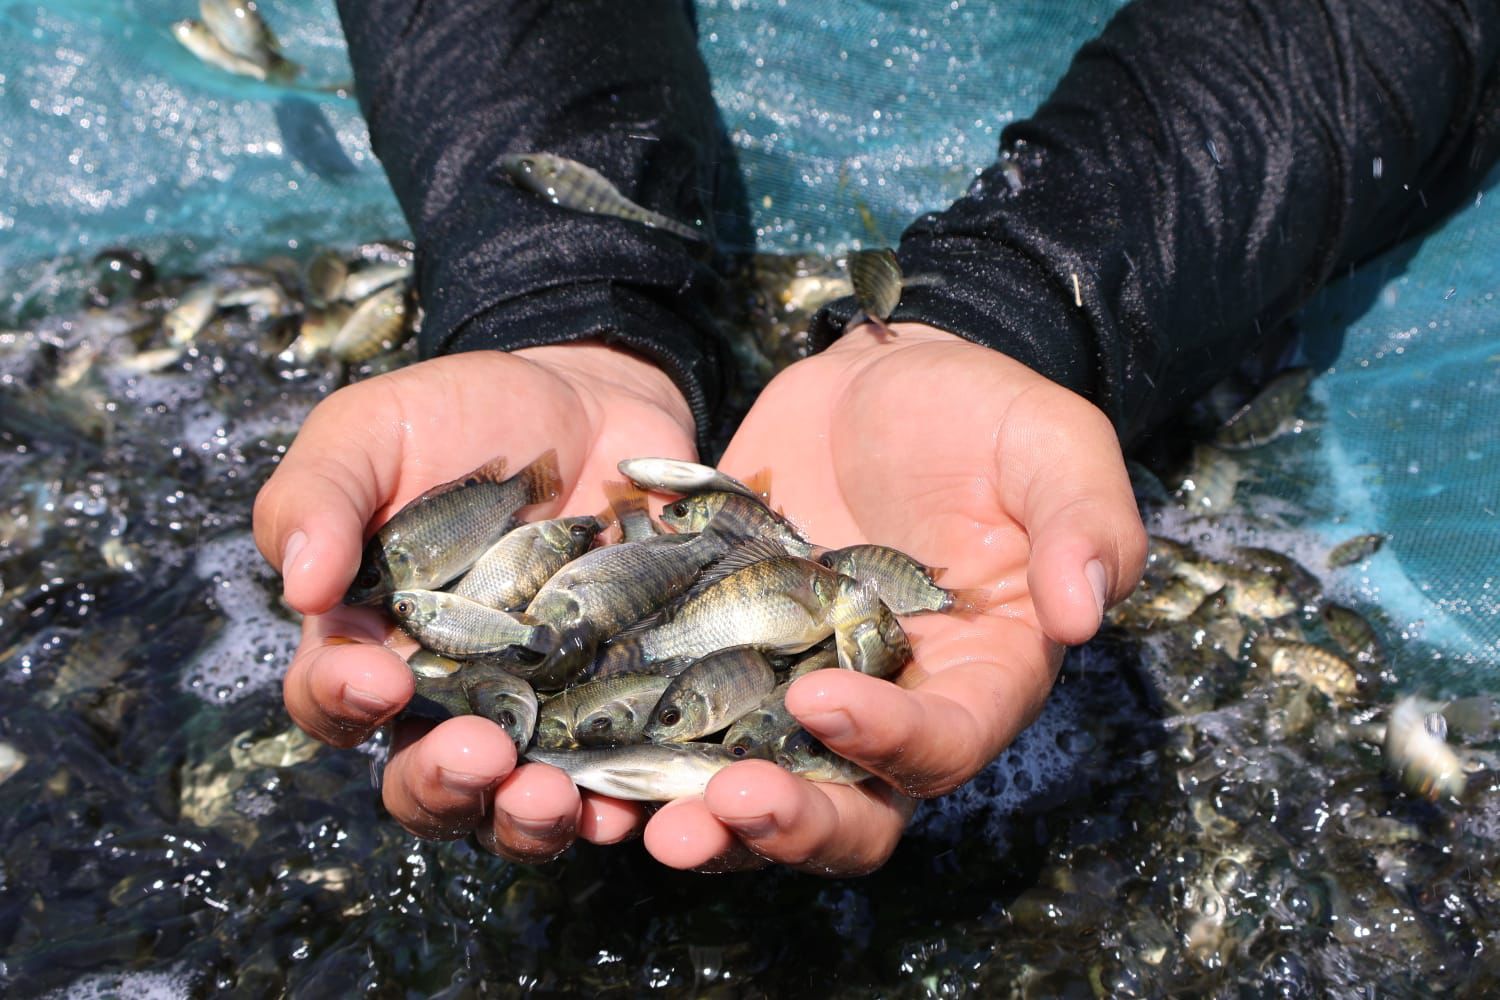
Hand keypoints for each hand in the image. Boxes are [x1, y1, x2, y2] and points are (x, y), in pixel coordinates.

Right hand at [253, 341, 694, 861]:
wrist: (585, 396)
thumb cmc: (457, 416)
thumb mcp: (370, 433)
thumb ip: (319, 496)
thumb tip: (299, 582)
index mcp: (371, 639)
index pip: (333, 699)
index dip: (344, 700)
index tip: (378, 676)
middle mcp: (450, 694)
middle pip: (426, 781)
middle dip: (445, 787)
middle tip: (482, 757)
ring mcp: (539, 704)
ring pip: (518, 798)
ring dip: (530, 817)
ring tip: (554, 798)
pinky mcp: (619, 696)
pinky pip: (619, 770)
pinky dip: (625, 796)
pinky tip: (633, 799)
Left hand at [642, 323, 1146, 874]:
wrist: (882, 376)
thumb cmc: (983, 411)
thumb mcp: (1051, 444)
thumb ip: (1084, 522)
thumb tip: (1083, 610)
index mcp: (978, 674)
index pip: (945, 741)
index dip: (892, 743)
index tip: (824, 703)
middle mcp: (888, 705)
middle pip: (849, 808)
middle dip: (785, 825)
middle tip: (712, 810)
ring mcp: (797, 683)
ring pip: (755, 783)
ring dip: (698, 810)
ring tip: (636, 815)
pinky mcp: (724, 651)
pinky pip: (681, 713)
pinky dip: (635, 743)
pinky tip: (577, 746)